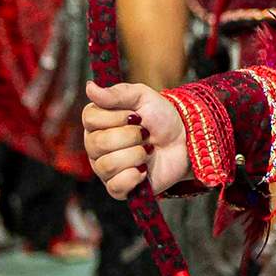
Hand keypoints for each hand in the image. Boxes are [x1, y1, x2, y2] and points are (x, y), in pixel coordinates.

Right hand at [82, 80, 187, 199]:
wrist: (185, 141)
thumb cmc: (162, 117)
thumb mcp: (144, 97)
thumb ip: (118, 93)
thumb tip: (90, 87)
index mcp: (96, 123)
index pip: (90, 119)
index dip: (117, 116)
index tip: (136, 115)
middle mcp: (95, 147)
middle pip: (99, 144)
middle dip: (131, 136)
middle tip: (146, 133)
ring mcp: (104, 169)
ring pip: (108, 165)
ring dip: (137, 154)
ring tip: (148, 150)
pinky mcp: (118, 189)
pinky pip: (116, 186)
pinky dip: (135, 176)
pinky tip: (144, 169)